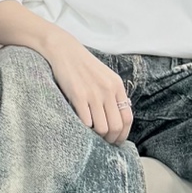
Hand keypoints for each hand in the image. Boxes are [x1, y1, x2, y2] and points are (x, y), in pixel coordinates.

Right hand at [41, 28, 132, 145]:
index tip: (116, 141)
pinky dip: (84, 128)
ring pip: (102, 127)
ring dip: (97, 136)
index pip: (128, 118)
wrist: (64, 50)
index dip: (123, 134)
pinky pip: (86, 121)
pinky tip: (80, 124)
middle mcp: (108, 90)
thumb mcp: (105, 76)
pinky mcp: (78, 95)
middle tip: (103, 142)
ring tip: (91, 134)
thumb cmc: (83, 65)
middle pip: (116, 126)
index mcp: (117, 86)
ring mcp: (93, 94)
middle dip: (111, 139)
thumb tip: (117, 117)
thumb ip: (113, 94)